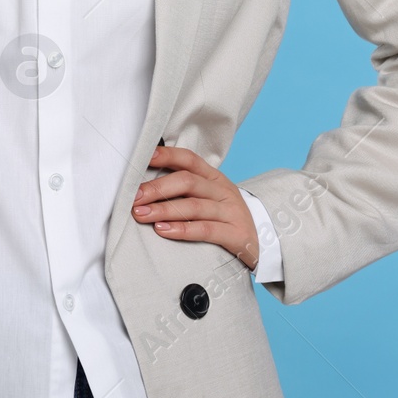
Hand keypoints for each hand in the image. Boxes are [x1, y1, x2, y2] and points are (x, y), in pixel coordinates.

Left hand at [132, 145, 259, 270]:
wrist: (263, 242)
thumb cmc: (224, 216)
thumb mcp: (209, 196)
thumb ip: (183, 188)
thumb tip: (143, 185)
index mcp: (213, 177)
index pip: (188, 159)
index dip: (166, 155)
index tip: (144, 157)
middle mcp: (222, 190)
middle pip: (187, 182)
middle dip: (157, 188)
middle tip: (134, 197)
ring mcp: (230, 211)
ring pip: (193, 206)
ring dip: (163, 210)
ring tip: (141, 214)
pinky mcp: (236, 234)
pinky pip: (205, 230)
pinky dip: (182, 230)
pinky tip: (162, 230)